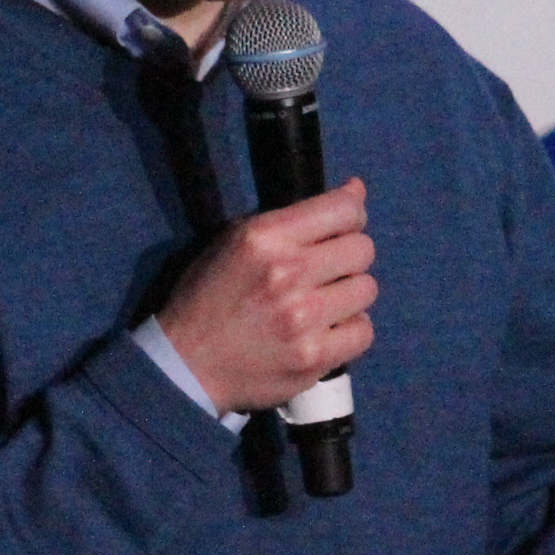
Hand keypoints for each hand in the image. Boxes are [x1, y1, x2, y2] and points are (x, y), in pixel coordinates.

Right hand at [158, 179, 375, 414]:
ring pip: (367, 289)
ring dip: (350, 294)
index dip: (352, 216)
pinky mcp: (314, 357)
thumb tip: (357, 190)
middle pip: (362, 249)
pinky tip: (327, 331)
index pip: (344, 209)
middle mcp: (288, 273)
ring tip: (324, 304)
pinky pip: (364, 332)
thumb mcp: (236, 240)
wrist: (187, 364)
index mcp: (266, 237)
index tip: (341, 230)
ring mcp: (304, 318)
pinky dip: (350, 330)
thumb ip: (296, 217)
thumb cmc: (210, 296)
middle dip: (349, 257)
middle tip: (328, 271)